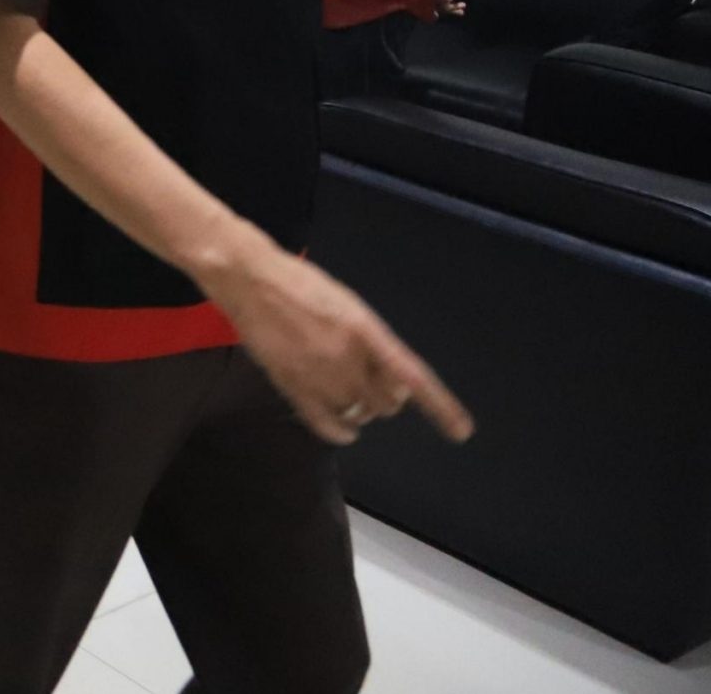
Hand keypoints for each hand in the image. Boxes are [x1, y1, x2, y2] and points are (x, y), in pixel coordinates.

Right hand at [197, 234, 472, 447]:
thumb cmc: (302, 285)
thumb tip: (395, 386)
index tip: (462, 432)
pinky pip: (326, 424)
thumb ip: (373, 343)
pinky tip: (344, 429)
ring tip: (348, 392)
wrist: (248, 278)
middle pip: (386, 403)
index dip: (440, 406)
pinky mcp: (290, 386)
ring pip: (357, 414)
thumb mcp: (348, 305)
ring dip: (361, 410)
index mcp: (365, 329)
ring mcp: (317, 374)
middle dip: (386, 397)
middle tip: (372, 382)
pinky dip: (340, 432)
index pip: (412, 375)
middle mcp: (346, 356)